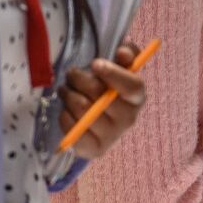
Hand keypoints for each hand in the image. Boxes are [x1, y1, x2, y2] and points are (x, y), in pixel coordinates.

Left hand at [58, 44, 145, 160]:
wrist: (98, 120)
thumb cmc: (108, 87)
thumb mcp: (120, 67)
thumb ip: (126, 53)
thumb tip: (123, 52)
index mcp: (137, 97)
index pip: (132, 86)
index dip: (114, 74)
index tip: (95, 63)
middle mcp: (128, 119)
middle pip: (99, 95)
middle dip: (79, 79)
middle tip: (71, 73)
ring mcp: (111, 137)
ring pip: (81, 109)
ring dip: (68, 94)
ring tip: (66, 90)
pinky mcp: (94, 150)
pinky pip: (71, 128)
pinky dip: (64, 115)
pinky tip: (67, 110)